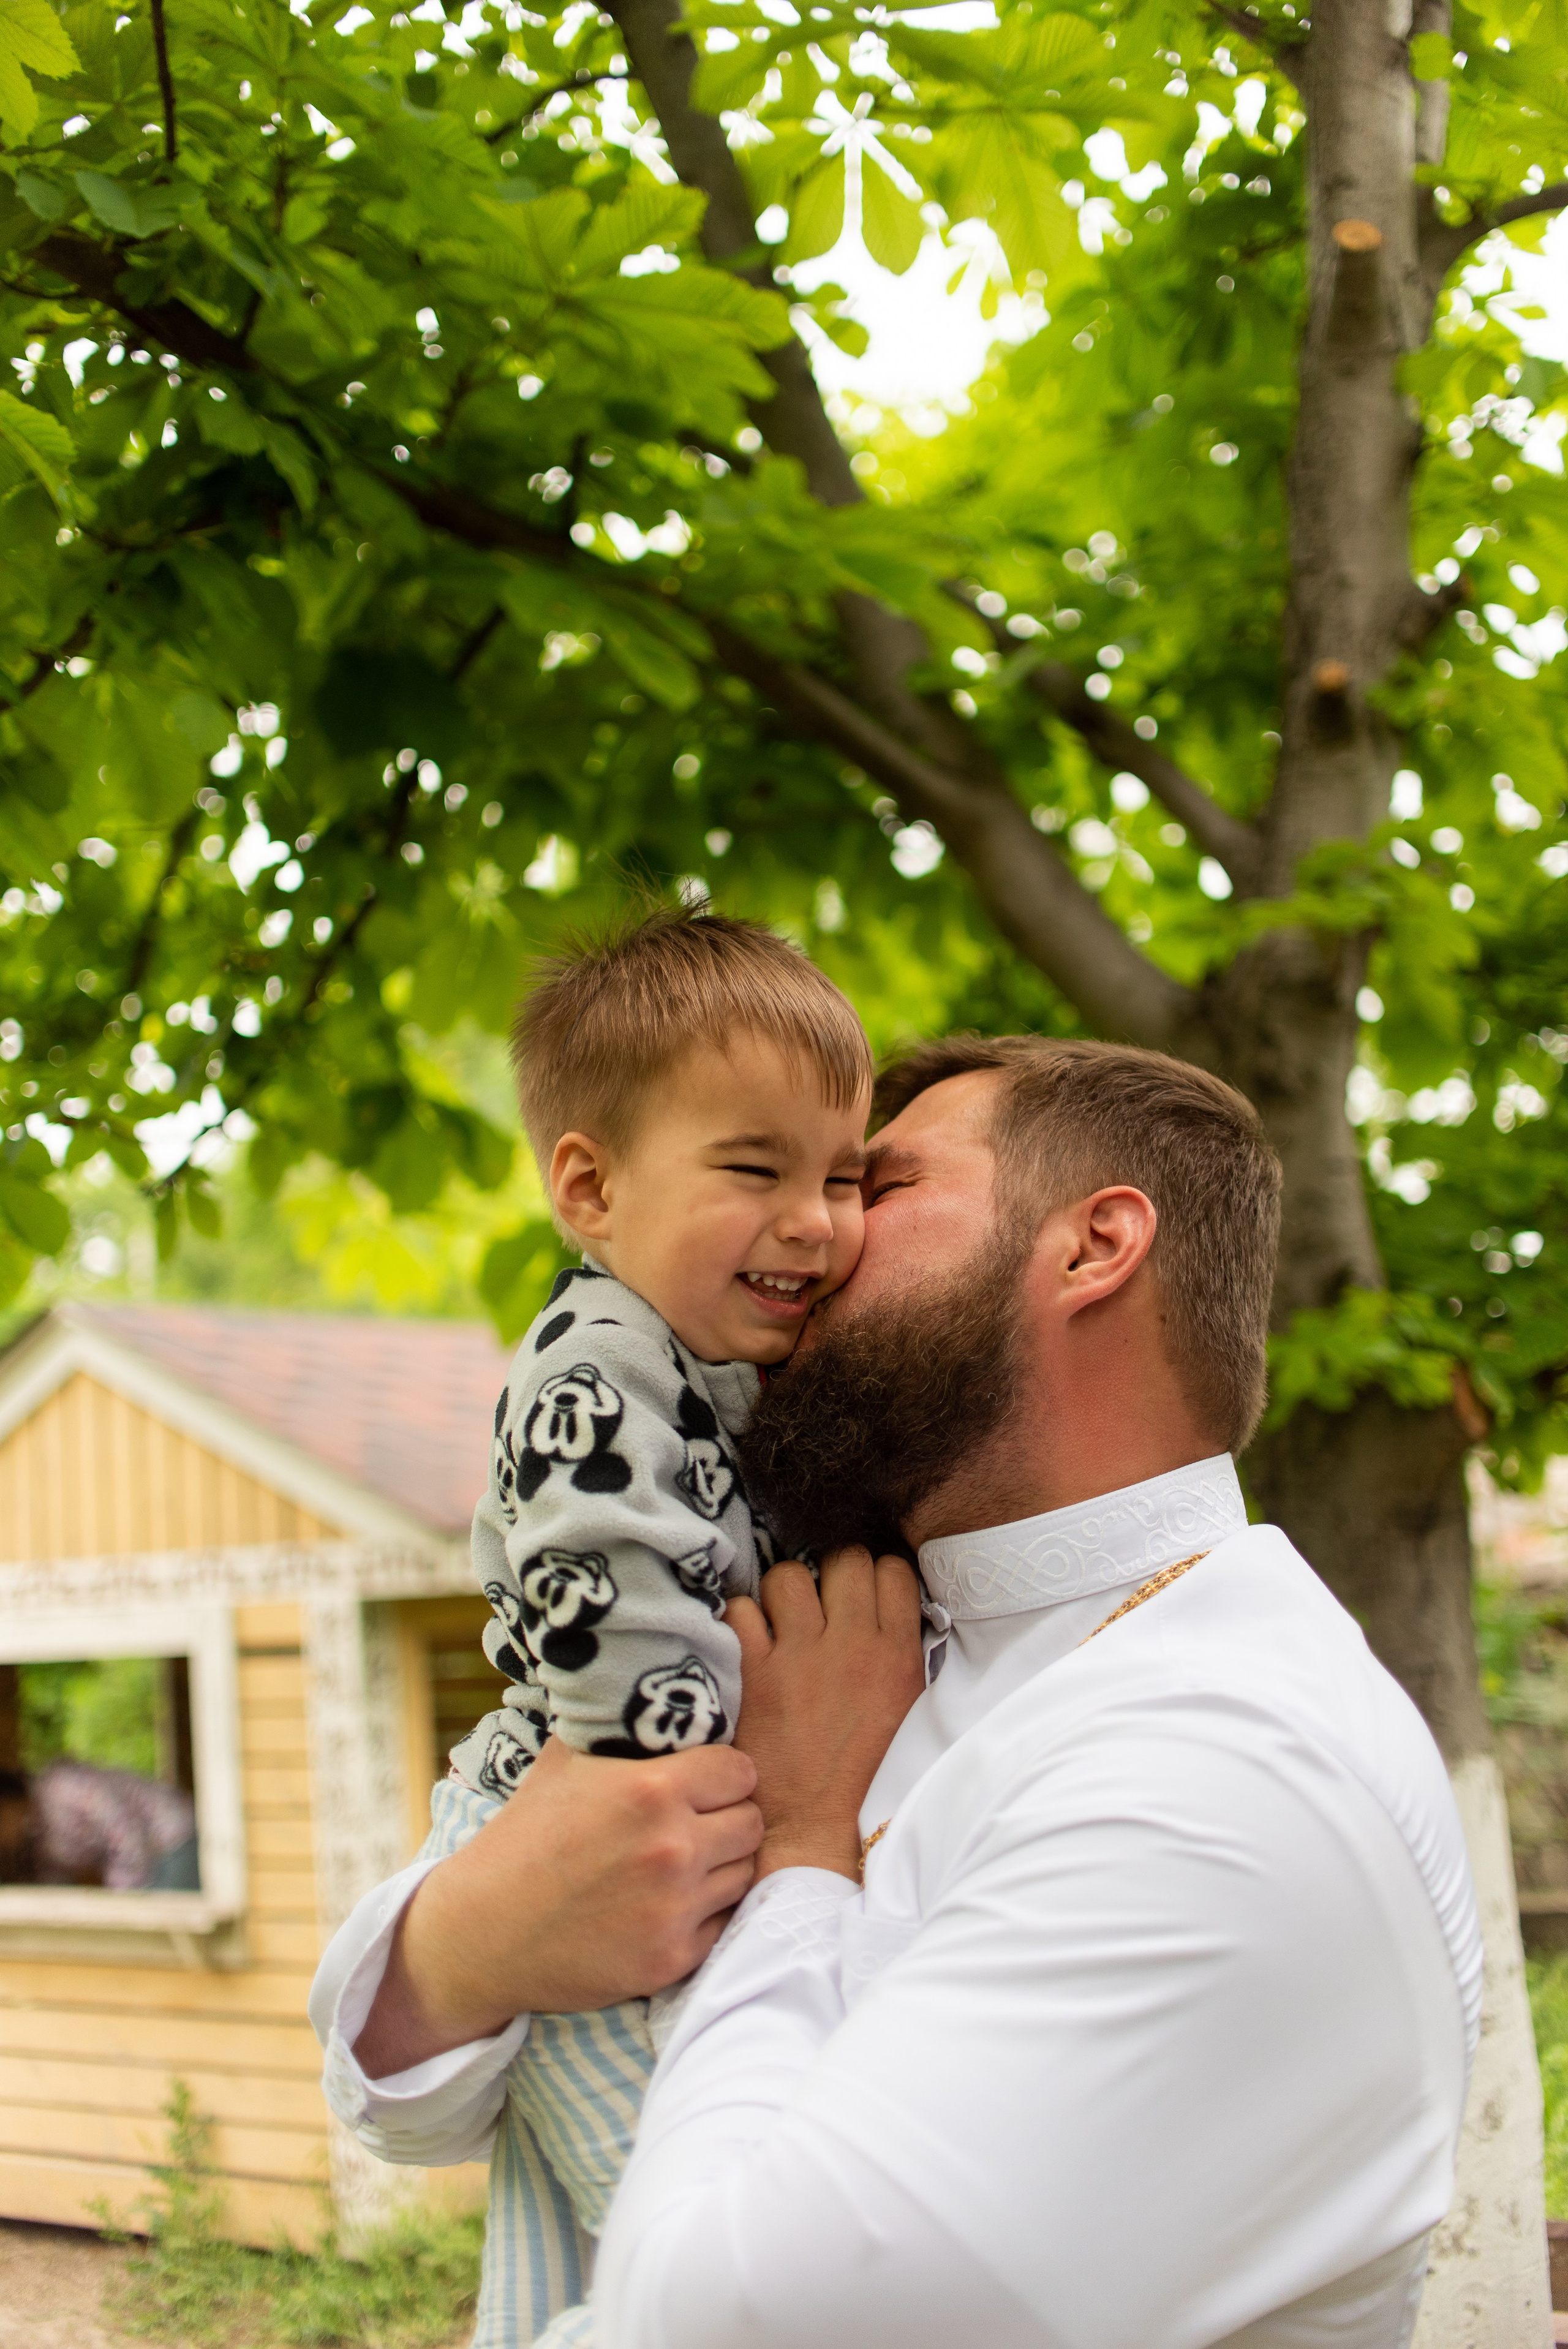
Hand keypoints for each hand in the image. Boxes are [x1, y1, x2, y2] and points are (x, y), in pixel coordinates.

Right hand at [352, 1738, 761, 2077]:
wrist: (483, 1931)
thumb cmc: (525, 1838)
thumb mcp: (564, 1762)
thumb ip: (618, 1730)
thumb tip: (650, 1690)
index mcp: (651, 1790)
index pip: (741, 1771)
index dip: (722, 1775)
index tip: (702, 1784)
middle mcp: (672, 1848)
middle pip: (752, 1822)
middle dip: (727, 1819)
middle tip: (694, 1825)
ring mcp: (674, 1908)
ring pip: (744, 1874)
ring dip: (719, 1867)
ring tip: (678, 1866)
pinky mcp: (671, 1959)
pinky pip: (723, 1925)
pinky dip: (702, 1916)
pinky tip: (665, 1906)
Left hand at [727, 1548, 924, 1883]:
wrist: (815, 1831)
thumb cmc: (865, 1779)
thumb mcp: (908, 1714)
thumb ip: (903, 1658)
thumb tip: (894, 1613)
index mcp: (898, 1656)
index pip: (892, 1570)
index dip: (874, 1577)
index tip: (862, 1597)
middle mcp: (853, 1646)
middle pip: (845, 1559)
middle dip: (832, 1574)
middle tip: (823, 1606)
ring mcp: (801, 1657)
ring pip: (789, 1575)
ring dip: (784, 1593)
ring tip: (783, 1621)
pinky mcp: (755, 1675)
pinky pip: (741, 1612)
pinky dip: (740, 1621)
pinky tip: (749, 1644)